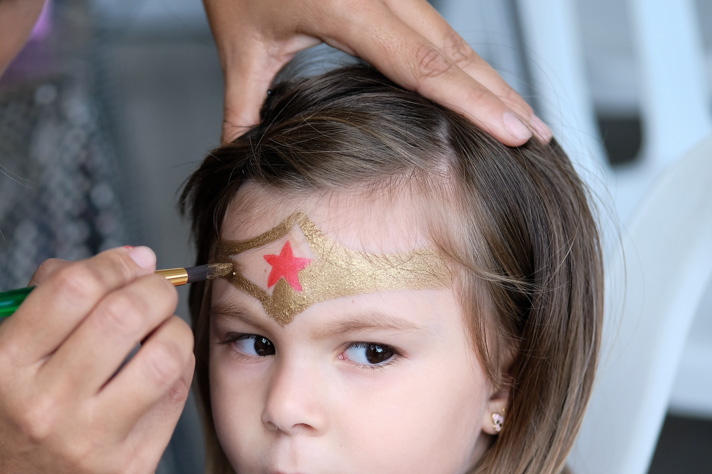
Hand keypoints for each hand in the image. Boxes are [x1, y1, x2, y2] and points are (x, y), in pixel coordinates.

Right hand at [0, 246, 193, 473]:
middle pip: (124, 315)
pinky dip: (177, 371)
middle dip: (155, 289)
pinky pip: (173, 401)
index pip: (74, 288)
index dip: (115, 263)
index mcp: (7, 366)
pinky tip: (163, 368)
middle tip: (156, 290)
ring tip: (163, 329)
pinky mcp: (129, 472)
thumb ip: (43, 305)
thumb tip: (111, 261)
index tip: (134, 261)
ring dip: (174, 329)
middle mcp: (47, 404)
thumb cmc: (1, 432)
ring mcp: (92, 443)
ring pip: (163, 357)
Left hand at [203, 0, 550, 145]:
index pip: (424, 63)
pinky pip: (435, 25)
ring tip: (522, 119)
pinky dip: (461, 62)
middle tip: (537, 137)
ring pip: (453, 37)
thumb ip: (244, 106)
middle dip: (499, 96)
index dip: (473, 101)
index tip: (511, 131)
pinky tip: (479, 87)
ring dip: (488, 80)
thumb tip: (238, 157)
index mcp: (347, 5)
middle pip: (455, 51)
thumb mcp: (239, 44)